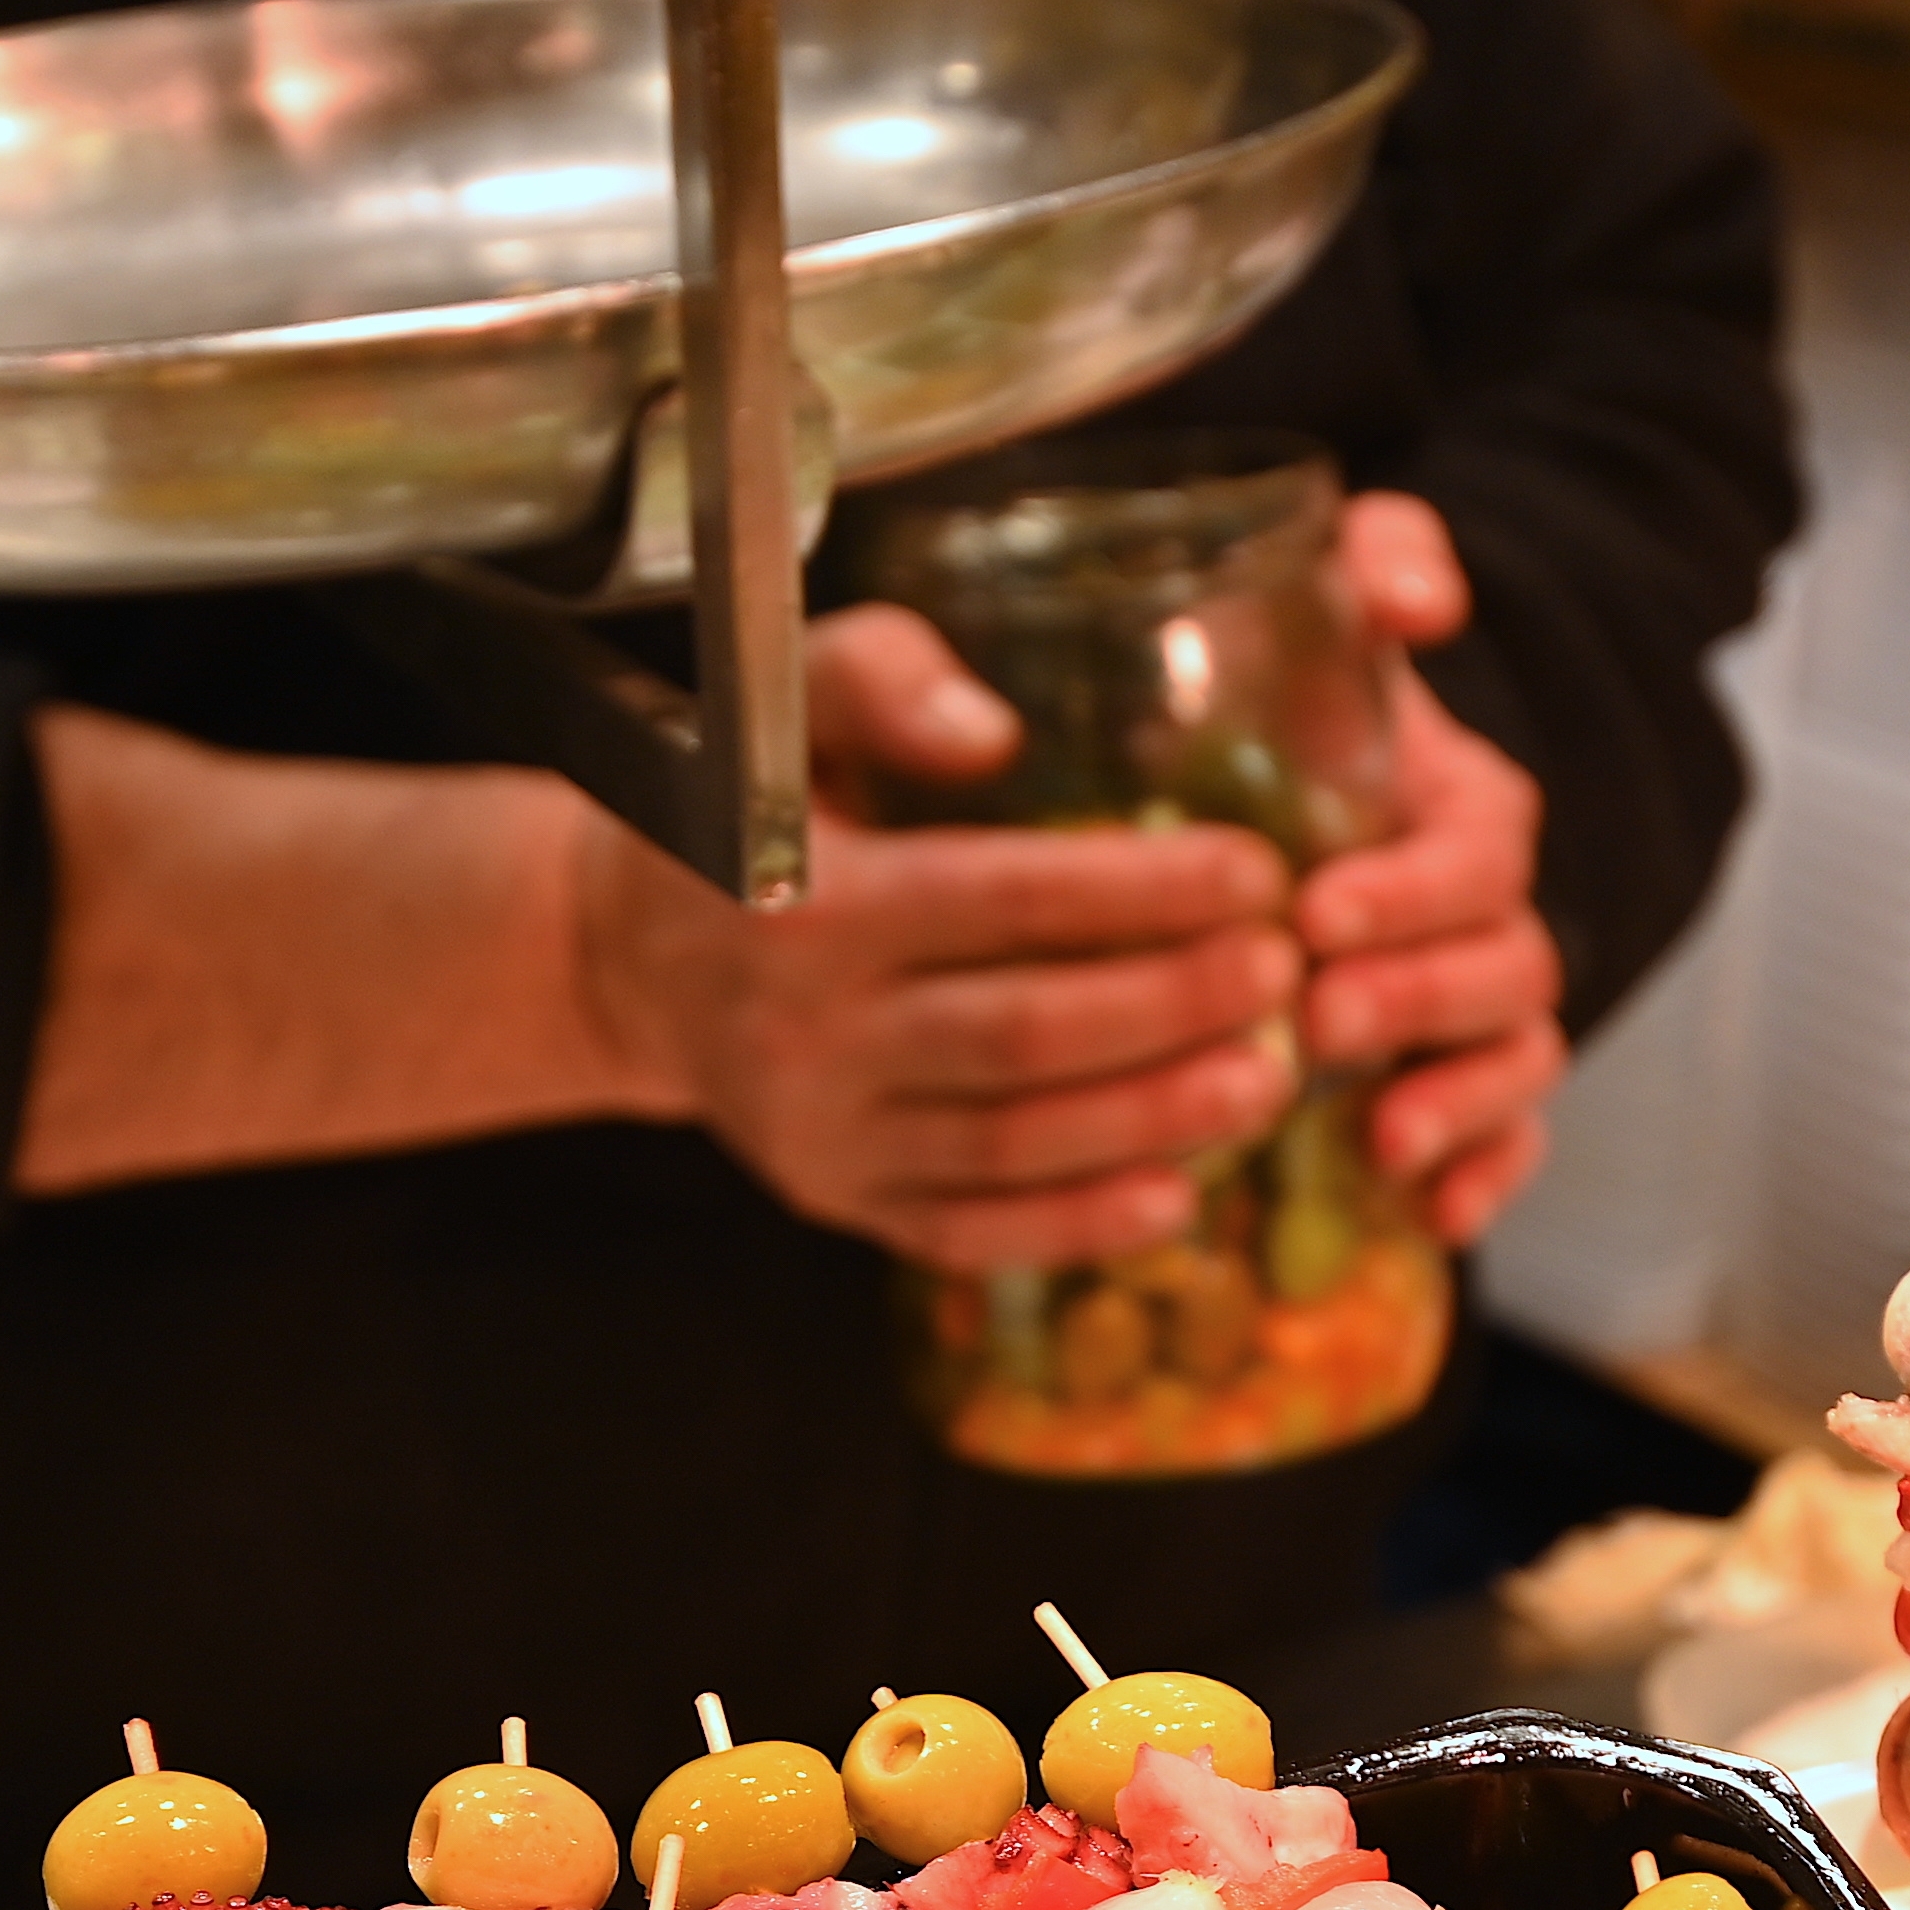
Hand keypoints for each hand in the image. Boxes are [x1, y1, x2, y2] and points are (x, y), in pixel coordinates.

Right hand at [572, 608, 1304, 1269]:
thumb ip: (884, 677)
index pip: (1003, 899)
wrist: (624, 951)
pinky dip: (1077, 1226)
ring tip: (1269, 1079)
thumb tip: (994, 733)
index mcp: (803, 899)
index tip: (1257, 874)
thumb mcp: (782, 702)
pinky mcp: (834, 1198)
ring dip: (1155, 1120)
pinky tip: (1177, 1197)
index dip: (1143, 892)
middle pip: (1028, 1035)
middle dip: (1174, 1008)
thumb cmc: (743, 802)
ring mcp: (819, 1132)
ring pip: (1015, 1144)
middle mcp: (804, 1030)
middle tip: (1286, 975)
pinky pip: (969, 1232)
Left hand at [1302, 491, 1567, 1244]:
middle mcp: (1488, 914)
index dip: (1410, 890)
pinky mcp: (1462, 1088)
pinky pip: (1509, 1144)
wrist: (1292, 786)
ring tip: (1381, 1137)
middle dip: (1418, 999)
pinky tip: (1432, 1217)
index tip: (1315, 912)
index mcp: (1464, 808)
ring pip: (1517, 1062)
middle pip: (1501, 967)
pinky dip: (1484, 1180)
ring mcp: (1480, 1011)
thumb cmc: (1305, 700)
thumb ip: (1382, 564)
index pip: (1475, 851)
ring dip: (1458, 1102)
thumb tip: (1420, 601)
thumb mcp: (1335, 601)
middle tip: (1318, 1020)